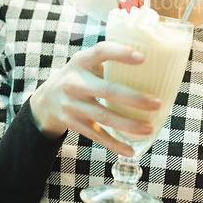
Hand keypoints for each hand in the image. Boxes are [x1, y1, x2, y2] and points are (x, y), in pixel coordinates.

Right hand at [30, 41, 160, 155]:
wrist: (46, 100)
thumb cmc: (79, 76)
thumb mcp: (86, 62)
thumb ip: (109, 62)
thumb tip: (151, 65)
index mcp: (81, 61)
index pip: (101, 52)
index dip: (120, 53)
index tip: (143, 58)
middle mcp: (74, 82)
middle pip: (106, 90)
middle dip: (133, 98)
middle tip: (156, 103)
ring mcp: (72, 104)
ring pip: (103, 116)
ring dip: (128, 124)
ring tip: (149, 127)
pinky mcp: (74, 123)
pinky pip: (96, 135)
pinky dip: (114, 144)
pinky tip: (131, 150)